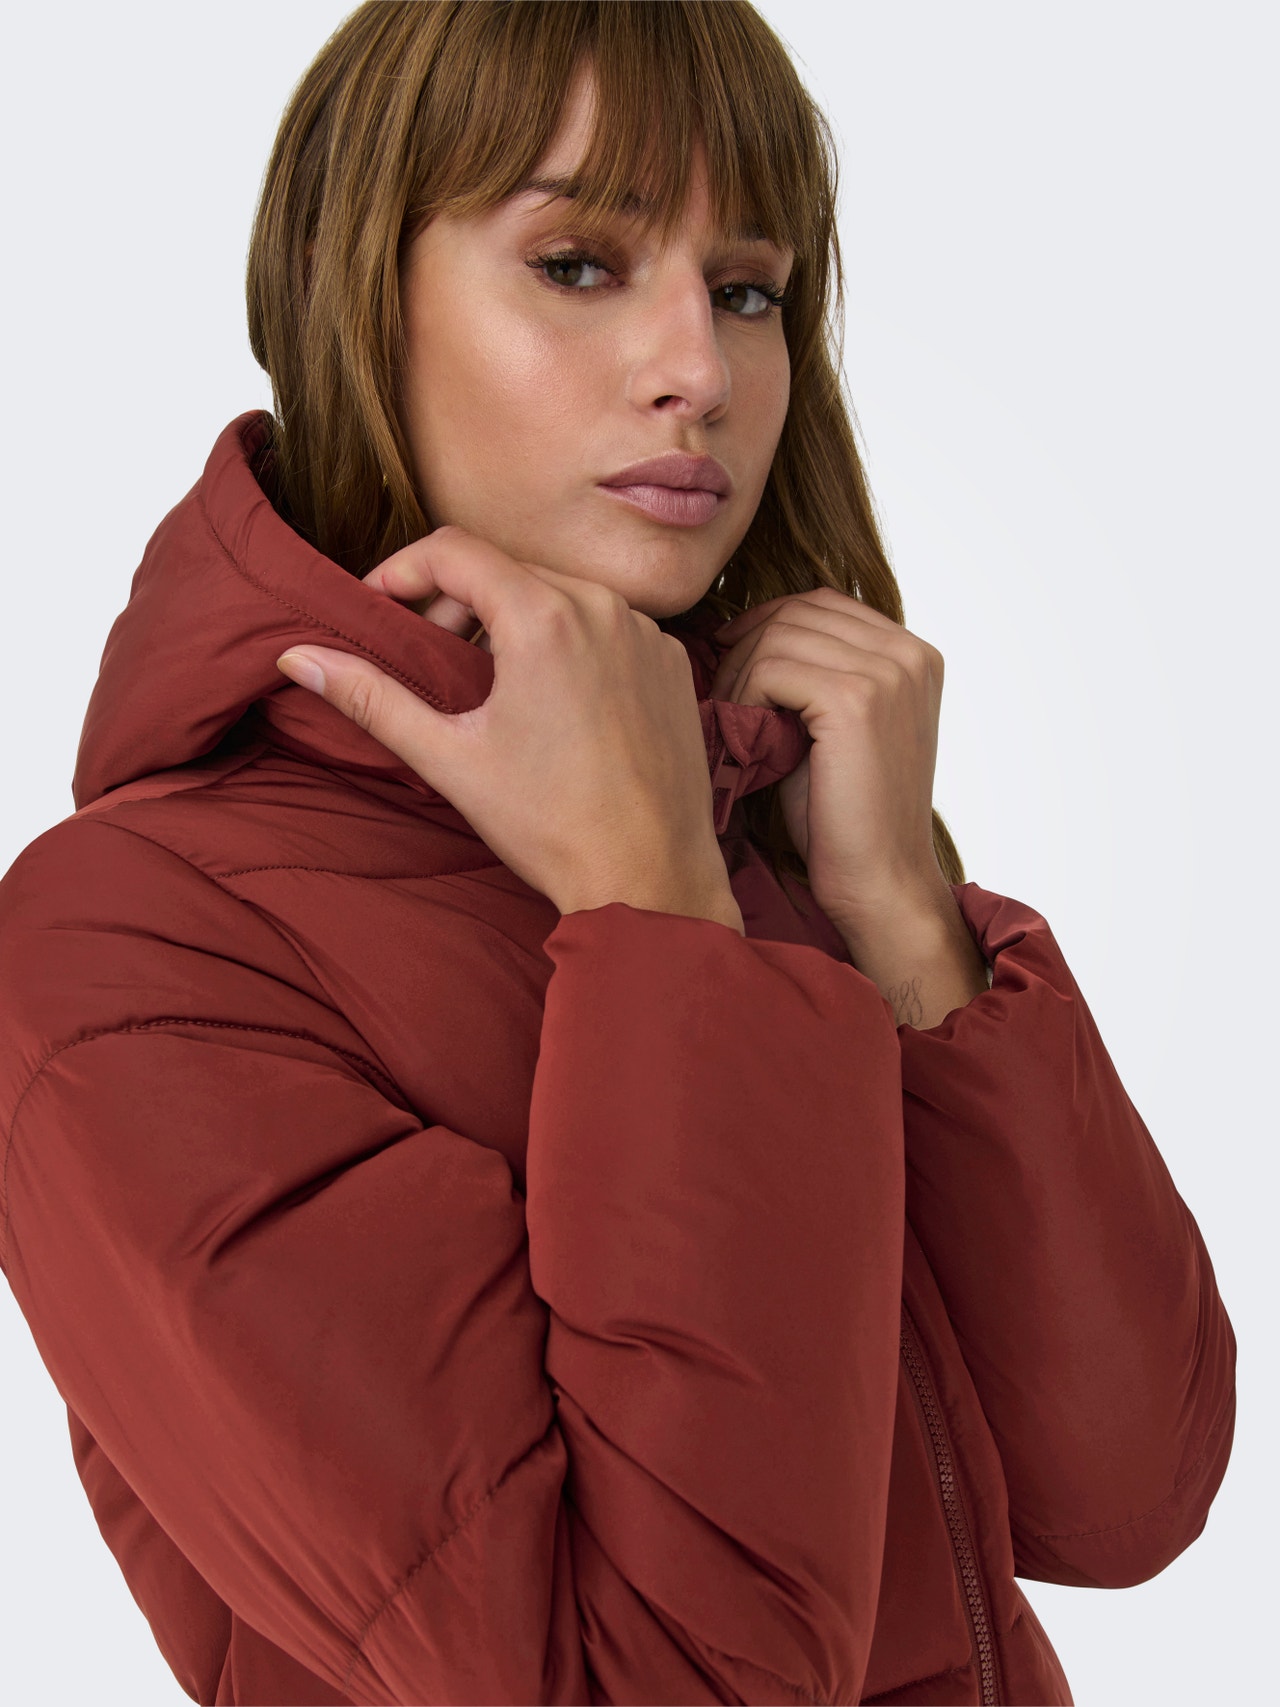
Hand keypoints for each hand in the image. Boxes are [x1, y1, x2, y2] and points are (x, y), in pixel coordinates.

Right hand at [274, 527, 738, 923]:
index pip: (454, 549)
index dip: (402, 569)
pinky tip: (552, 698)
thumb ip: (370, 698)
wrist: (650, 877)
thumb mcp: (449, 758)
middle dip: (454, 598)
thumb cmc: (551, 825)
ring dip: (512, 618)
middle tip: (425, 649)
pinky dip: (569, 641)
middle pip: (506, 567)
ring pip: (559, 592)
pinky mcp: (671, 661)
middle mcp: (603, 607)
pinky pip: (608, 624)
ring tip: (487, 678)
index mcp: (544, 618)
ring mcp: (646, 632)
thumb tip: (297, 659)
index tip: (379, 607)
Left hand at [708, 588, 949, 933]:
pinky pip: (772, 666)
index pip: (822, 603)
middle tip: (721, 696)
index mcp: (915, 655)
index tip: (729, 657)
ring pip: (779, 635)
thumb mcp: (837, 728)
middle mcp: (910, 653)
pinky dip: (744, 695)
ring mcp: (889, 673)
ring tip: (731, 721)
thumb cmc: (846, 816)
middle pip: (798, 612)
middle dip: (746, 647)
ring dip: (740, 674)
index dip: (767, 623)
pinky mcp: (857, 699)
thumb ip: (817, 674)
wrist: (878, 882)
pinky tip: (744, 735)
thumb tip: (739, 630)